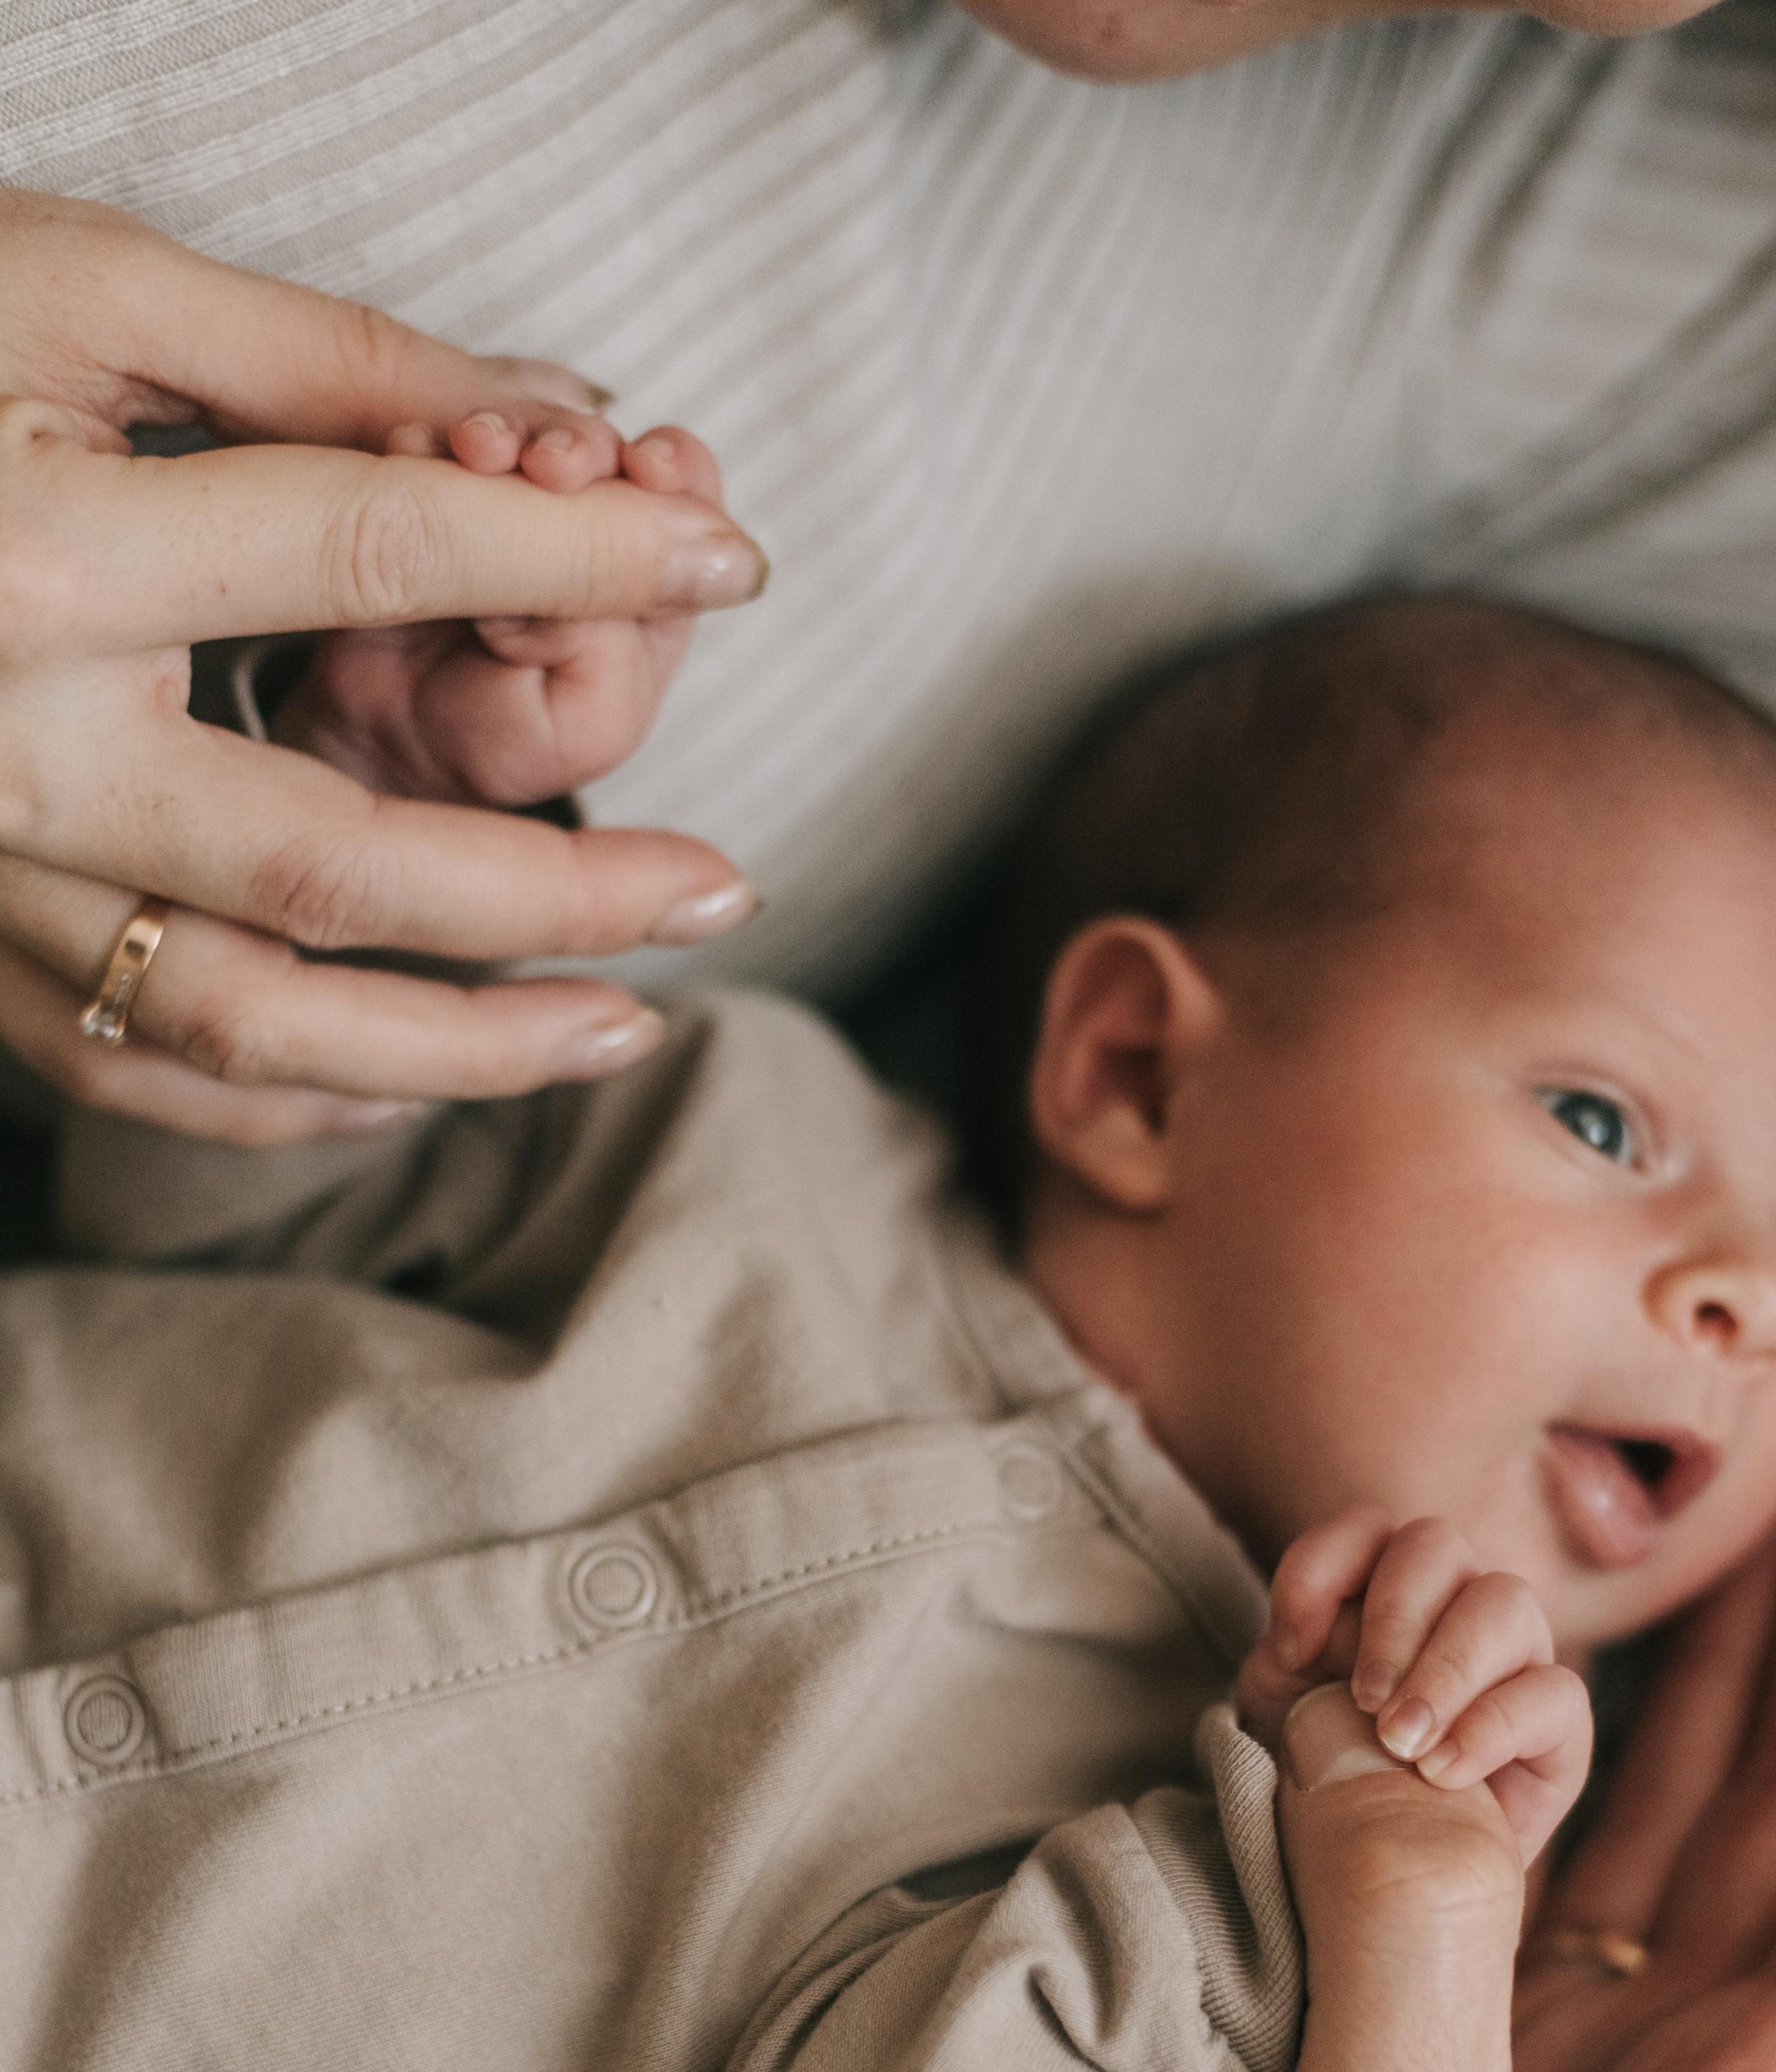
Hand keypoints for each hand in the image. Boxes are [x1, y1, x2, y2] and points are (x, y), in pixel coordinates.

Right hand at [0, 190, 767, 1142]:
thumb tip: (559, 432)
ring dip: (460, 1048)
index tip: (720, 553)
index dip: (572, 556)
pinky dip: (292, 1101)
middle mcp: (10, 761)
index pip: (369, 558)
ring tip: (619, 1029)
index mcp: (36, 570)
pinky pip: (139, 1075)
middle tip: (725, 885)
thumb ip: (319, 362)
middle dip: (560, 890)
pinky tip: (416, 1084)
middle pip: (344, 869)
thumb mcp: (71, 286)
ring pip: (254, 1023)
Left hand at [1236, 1508, 1591, 1862]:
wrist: (1385, 1880)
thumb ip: (1292, 1662)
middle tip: (1364, 1699)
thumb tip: (1319, 1639)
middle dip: (1393, 1618)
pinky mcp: (1560, 1730)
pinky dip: (1493, 1724)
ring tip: (1402, 1742)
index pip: (1362, 1530)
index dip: (1323, 1569)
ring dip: (1447, 1665)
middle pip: (1436, 1545)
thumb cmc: (1333, 1783)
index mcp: (1382, 1588)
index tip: (1291, 1647)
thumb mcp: (1285, 1714)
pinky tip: (1444, 1773)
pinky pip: (1556, 1693)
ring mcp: (1516, 1657)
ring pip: (1505, 1600)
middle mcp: (1454, 1603)